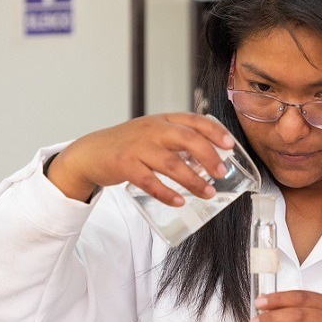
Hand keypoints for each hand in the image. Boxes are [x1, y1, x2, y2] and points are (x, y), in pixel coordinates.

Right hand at [46, 113, 235, 203]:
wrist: (91, 152)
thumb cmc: (128, 145)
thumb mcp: (153, 134)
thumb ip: (177, 141)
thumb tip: (210, 159)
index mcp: (163, 120)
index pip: (194, 120)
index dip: (215, 131)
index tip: (230, 145)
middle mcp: (152, 129)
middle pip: (187, 139)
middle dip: (208, 156)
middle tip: (221, 174)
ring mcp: (138, 147)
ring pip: (171, 163)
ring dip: (192, 180)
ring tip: (207, 193)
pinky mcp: (125, 164)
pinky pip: (149, 181)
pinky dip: (165, 193)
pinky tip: (178, 201)